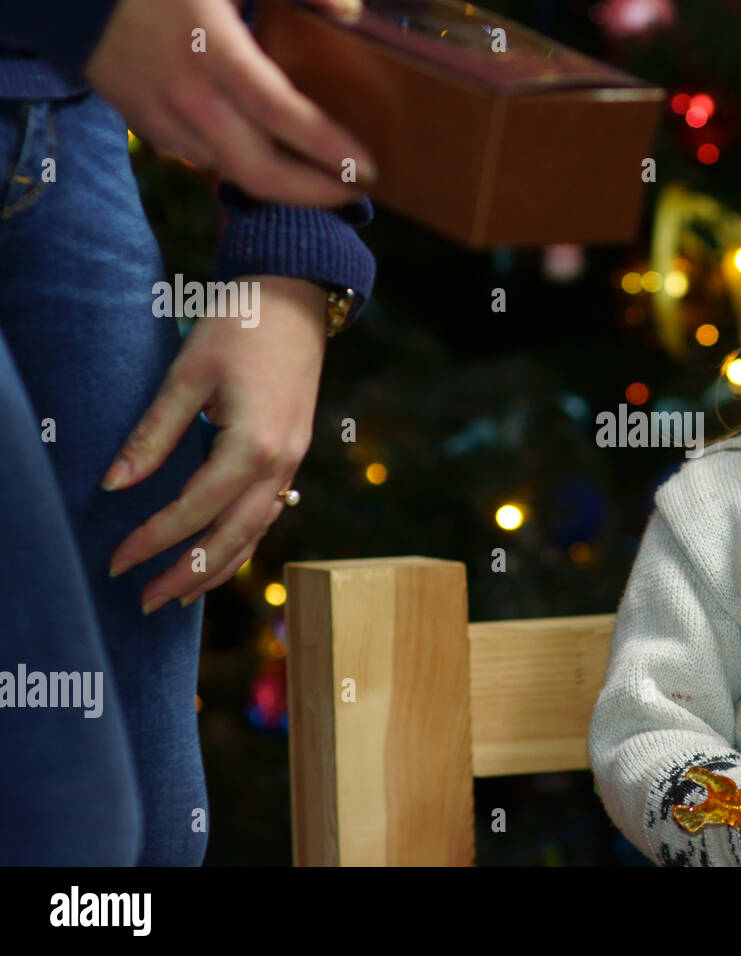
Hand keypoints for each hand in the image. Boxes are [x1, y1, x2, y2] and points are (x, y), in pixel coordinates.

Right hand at [85, 0, 376, 204]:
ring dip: (278, 185)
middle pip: (259, 172)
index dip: (327, 149)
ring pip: (231, 172)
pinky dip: (238, 165)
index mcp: (214, 52)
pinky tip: (264, 158)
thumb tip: (350, 12)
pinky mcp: (144, 126)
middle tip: (351, 192)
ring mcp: (162, 118)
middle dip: (312, 194)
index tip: (366, 168)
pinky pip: (200, 159)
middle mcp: (189, 98)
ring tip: (318, 181)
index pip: (282, 116)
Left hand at [104, 275, 328, 612]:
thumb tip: (115, 484)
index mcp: (253, 446)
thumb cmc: (239, 326)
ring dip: (217, 568)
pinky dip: (241, 543)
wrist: (296, 301)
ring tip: (180, 596)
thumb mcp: (187, 375)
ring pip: (256, 533)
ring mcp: (292, 463)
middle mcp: (280, 464)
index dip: (153, 540)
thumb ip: (154, 433)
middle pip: (232, 538)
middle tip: (145, 602)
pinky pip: (268, 514)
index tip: (117, 561)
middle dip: (188, 574)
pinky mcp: (292, 456)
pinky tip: (220, 555)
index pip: (195, 510)